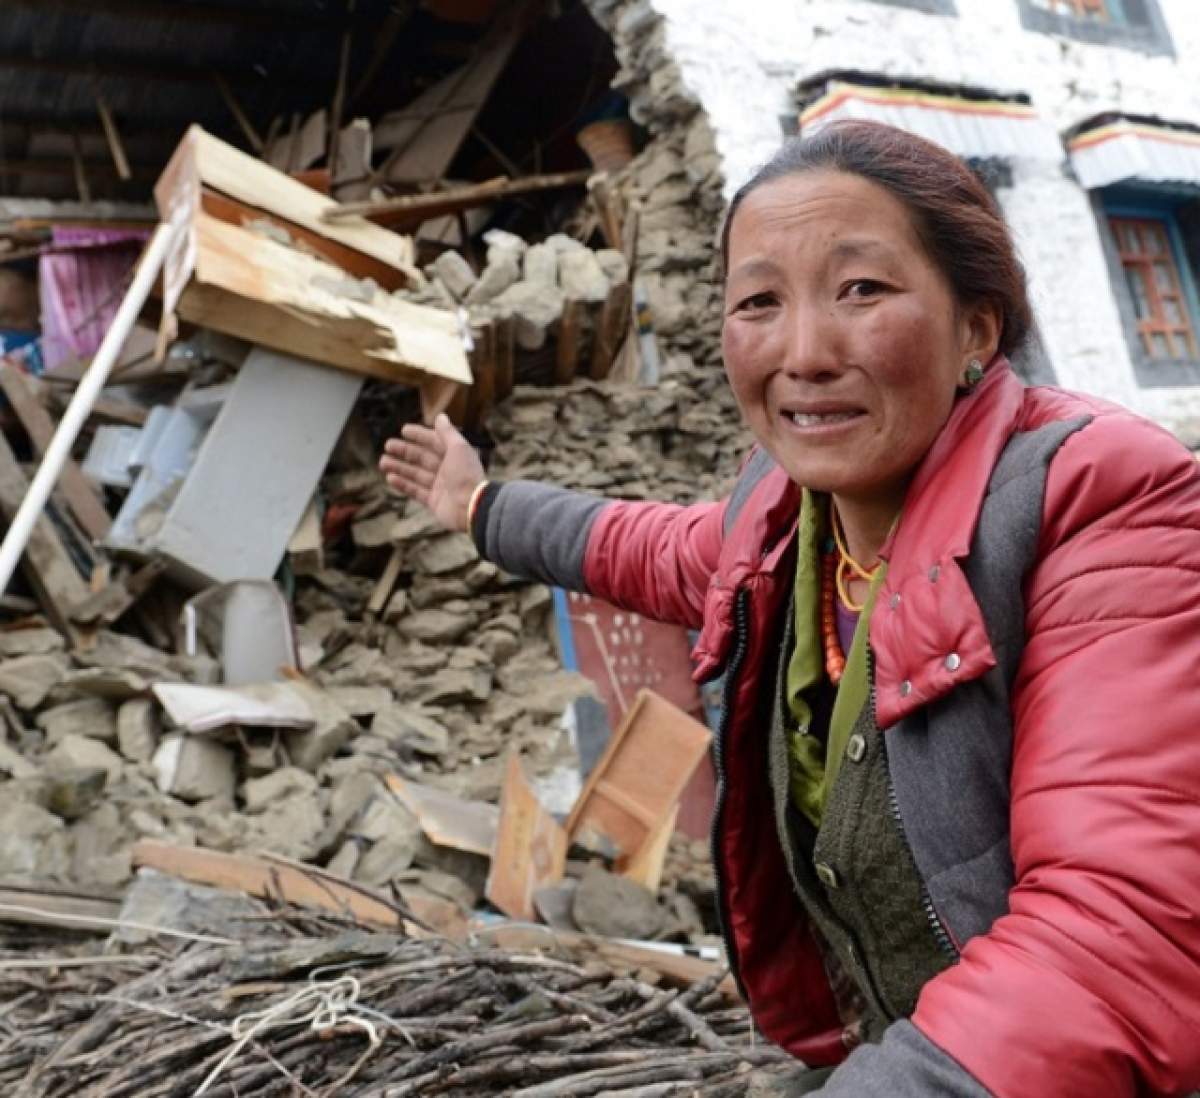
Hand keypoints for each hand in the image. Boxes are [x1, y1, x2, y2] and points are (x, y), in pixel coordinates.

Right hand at [379, 414, 485, 533]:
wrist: (472, 507)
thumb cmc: (467, 475)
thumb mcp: (459, 448)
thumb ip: (448, 432)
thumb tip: (441, 416)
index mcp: (454, 456)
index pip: (434, 442)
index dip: (419, 435)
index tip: (403, 430)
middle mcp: (447, 470)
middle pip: (422, 458)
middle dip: (405, 451)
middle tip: (387, 445)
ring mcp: (440, 487)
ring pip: (416, 474)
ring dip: (399, 467)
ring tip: (383, 462)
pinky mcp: (434, 502)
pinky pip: (416, 491)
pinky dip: (403, 484)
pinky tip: (390, 478)